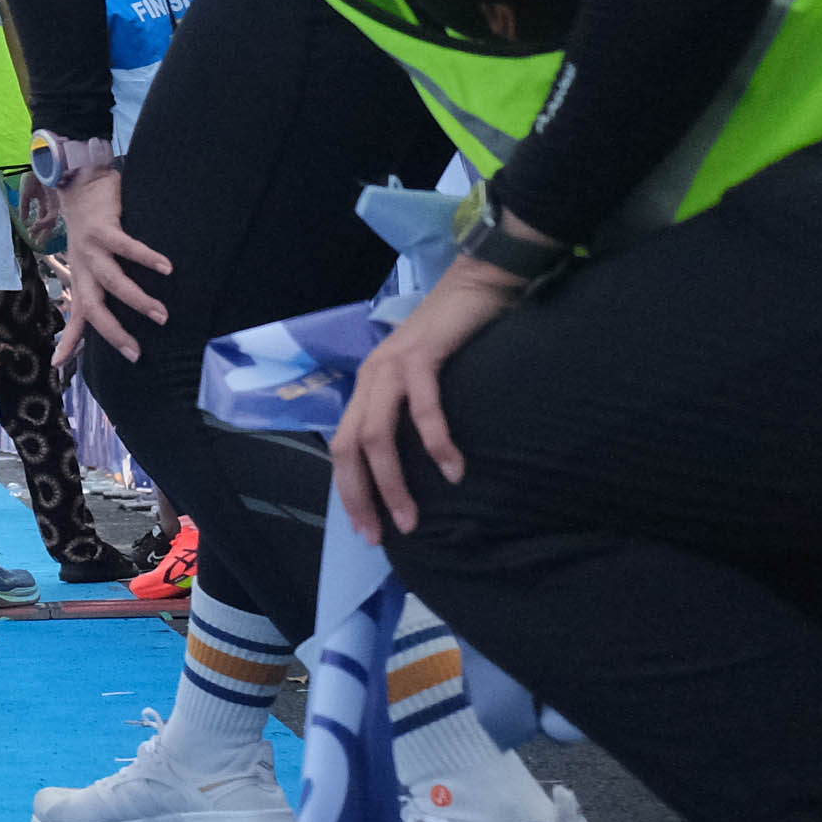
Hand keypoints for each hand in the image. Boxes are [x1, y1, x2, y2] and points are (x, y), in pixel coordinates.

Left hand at [50, 168, 175, 361]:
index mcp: (81, 277)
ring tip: (161, 316)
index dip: (68, 341)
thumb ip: (100, 285)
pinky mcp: (104, 228)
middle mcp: (83, 267)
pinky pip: (126, 246)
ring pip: (112, 281)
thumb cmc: (92, 228)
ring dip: (136, 300)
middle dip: (113, 332)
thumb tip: (114, 313)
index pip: (76, 316)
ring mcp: (91, 248)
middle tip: (136, 354)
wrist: (80, 183)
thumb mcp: (90, 260)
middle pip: (94, 307)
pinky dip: (146, 258)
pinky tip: (167, 268)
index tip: (57, 366)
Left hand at [331, 256, 525, 541]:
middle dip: (362, 497)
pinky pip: (422, 407)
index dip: (351, 492)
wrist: (477, 285)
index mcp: (367, 389)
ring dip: (393, 483)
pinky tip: (453, 470)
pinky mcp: (421, 355)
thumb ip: (410, 414)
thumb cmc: (457, 340)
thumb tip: (414, 466)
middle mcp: (369, 379)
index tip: (367, 531)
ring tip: (414, 519)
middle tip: (383, 536)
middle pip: (349, 448)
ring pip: (376, 436)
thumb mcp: (423, 383)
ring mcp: (391, 366)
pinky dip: (436, 442)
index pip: (343, 449)